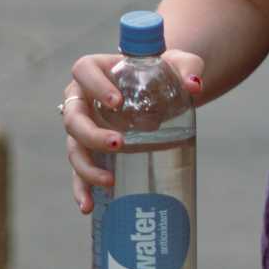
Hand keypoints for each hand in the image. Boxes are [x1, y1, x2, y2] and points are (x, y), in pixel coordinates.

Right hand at [60, 49, 202, 215]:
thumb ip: (187, 68)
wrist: (159, 87)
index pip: (84, 70)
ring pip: (73, 147)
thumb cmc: (162, 71)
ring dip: (86, 167)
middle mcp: (82, 98)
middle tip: (119, 144)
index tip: (116, 102)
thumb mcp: (178, 63)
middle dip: (91, 134)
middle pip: (73, 116)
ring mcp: (84, 126)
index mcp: (97, 69)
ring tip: (109, 181)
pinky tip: (89, 205)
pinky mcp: (90, 150)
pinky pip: (79, 171)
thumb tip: (195, 85)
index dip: (95, 86)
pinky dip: (82, 188)